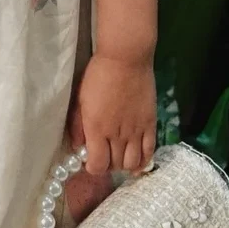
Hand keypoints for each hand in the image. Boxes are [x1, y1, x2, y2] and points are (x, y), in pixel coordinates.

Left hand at [63, 53, 156, 219]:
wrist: (126, 59)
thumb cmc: (98, 76)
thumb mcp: (80, 99)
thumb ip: (77, 126)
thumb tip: (78, 146)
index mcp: (97, 129)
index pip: (97, 165)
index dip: (93, 168)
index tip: (90, 160)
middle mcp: (117, 135)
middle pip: (115, 166)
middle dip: (108, 165)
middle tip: (104, 155)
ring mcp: (136, 131)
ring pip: (133, 163)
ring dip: (124, 165)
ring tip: (119, 156)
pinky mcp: (150, 124)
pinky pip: (149, 151)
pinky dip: (143, 161)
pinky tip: (137, 162)